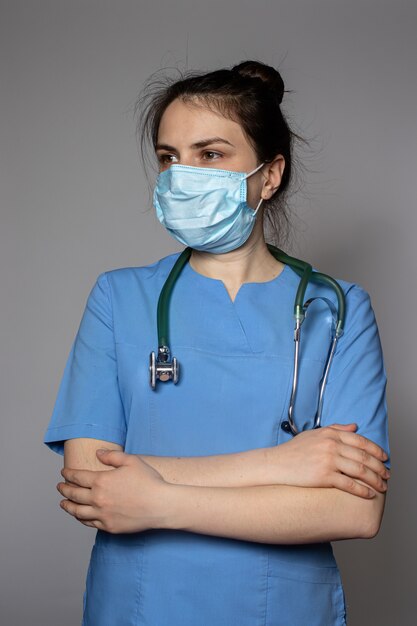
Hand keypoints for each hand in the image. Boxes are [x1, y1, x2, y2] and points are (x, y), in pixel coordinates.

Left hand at [57, 449, 169, 532]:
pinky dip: (80, 518)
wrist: (160, 505)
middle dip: (64, 489)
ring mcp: (102, 514)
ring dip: (68, 506)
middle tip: (60, 487)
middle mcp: (98, 499)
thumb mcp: (131, 461)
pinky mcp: (109, 527)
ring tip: (63, 503)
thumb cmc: (148, 481)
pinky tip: (79, 515)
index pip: (78, 477)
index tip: (64, 473)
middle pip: (74, 494)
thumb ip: (112, 456)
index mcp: (102, 481)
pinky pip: (89, 523)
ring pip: (78, 511)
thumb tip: (98, 453)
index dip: (68, 474)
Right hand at [269, 423, 389, 497]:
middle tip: (388, 475)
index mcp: (330, 434)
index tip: (385, 459)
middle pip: (363, 456)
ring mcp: (328, 460)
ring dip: (374, 480)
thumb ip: (336, 429)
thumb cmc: (294, 450)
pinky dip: (362, 490)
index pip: (361, 441)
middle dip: (379, 467)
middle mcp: (331, 445)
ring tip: (382, 486)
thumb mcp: (314, 434)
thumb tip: (355, 426)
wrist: (277, 464)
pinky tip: (369, 494)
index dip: (376, 450)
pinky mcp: (323, 476)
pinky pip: (349, 484)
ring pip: (360, 470)